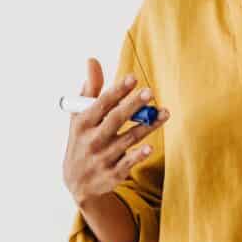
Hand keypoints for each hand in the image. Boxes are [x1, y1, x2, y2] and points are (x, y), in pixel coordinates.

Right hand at [62, 58, 168, 206]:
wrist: (77, 182)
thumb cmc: (82, 139)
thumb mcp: (80, 116)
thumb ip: (90, 89)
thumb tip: (92, 60)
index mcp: (82, 123)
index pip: (101, 104)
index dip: (117, 91)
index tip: (133, 78)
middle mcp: (91, 140)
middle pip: (115, 120)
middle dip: (132, 105)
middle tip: (150, 92)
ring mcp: (102, 158)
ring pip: (127, 139)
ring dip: (146, 127)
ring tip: (165, 113)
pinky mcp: (113, 174)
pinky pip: (128, 163)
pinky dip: (138, 155)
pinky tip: (151, 147)